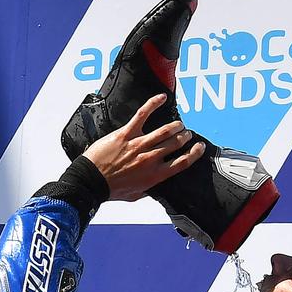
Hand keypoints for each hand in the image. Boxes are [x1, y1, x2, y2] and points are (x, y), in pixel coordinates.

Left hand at [82, 93, 204, 201]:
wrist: (92, 181)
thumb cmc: (112, 189)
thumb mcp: (137, 194)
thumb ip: (149, 187)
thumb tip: (154, 184)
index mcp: (155, 175)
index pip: (182, 162)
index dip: (194, 153)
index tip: (199, 147)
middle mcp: (151, 159)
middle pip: (175, 144)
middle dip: (184, 137)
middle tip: (186, 134)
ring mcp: (139, 144)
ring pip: (164, 131)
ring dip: (175, 126)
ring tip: (179, 124)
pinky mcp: (126, 134)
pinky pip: (142, 115)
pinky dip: (153, 104)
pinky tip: (161, 98)